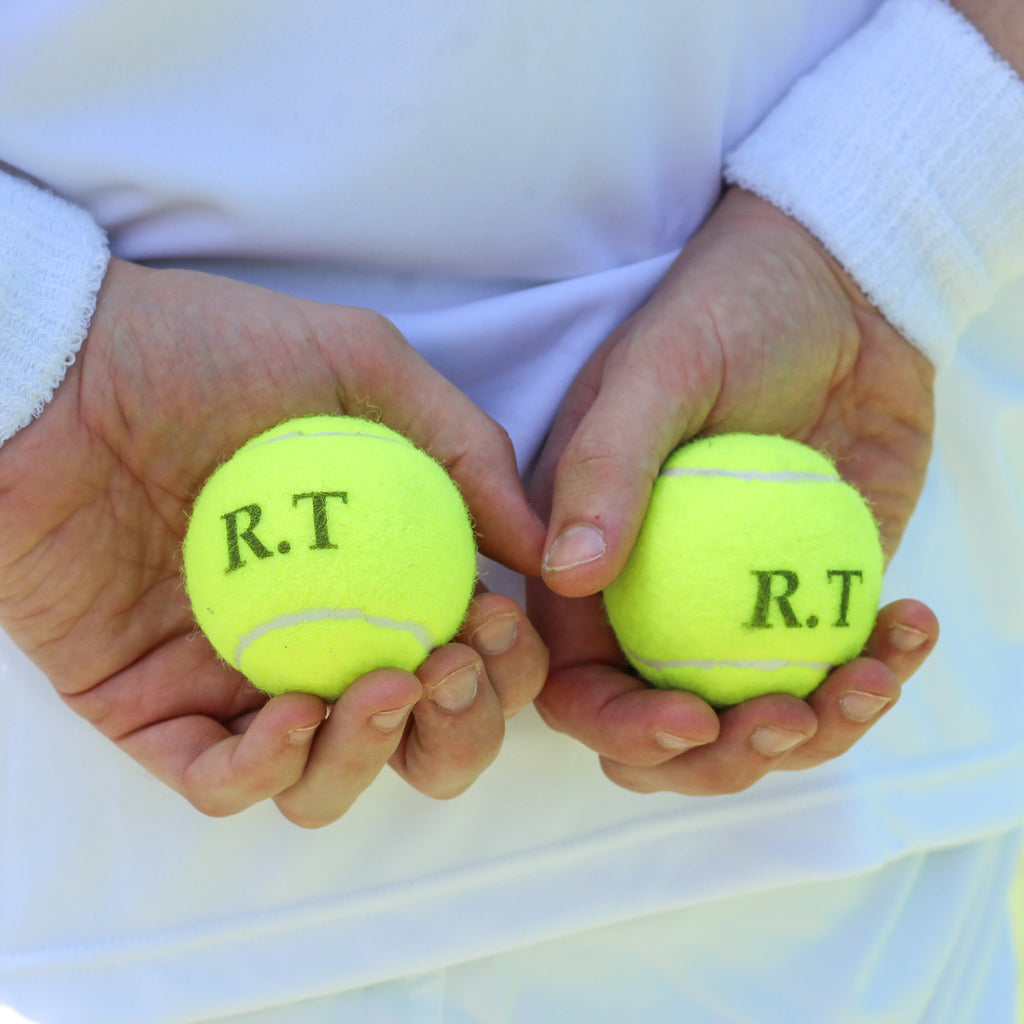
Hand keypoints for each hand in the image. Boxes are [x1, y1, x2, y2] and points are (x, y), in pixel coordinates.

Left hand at [0, 258, 547, 825]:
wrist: (58, 365)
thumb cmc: (208, 353)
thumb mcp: (363, 366)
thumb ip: (465, 448)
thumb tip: (541, 549)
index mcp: (374, 576)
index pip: (467, 657)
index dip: (505, 668)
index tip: (493, 622)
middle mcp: (316, 639)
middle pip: (416, 743)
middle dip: (462, 733)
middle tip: (447, 669)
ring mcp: (235, 680)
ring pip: (326, 783)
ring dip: (374, 757)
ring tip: (379, 687)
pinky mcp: (151, 708)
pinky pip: (218, 782)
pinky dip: (269, 768)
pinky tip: (293, 711)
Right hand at [528, 187, 937, 794]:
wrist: (843, 286)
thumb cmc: (727, 310)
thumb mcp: (657, 374)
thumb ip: (605, 468)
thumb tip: (567, 577)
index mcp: (591, 560)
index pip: (576, 678)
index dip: (619, 724)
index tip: (692, 719)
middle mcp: (655, 598)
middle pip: (665, 729)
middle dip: (722, 758)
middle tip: (789, 718)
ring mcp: (738, 604)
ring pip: (757, 718)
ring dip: (817, 731)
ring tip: (870, 676)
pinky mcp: (815, 595)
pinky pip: (838, 669)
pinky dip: (879, 674)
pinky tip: (908, 627)